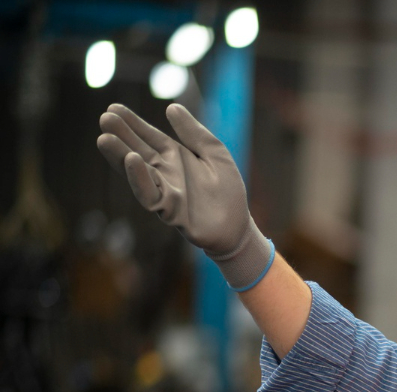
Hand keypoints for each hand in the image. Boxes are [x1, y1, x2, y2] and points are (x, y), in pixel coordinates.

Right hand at [97, 103, 271, 288]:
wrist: (238, 227)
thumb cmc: (227, 191)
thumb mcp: (215, 153)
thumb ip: (194, 132)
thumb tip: (172, 106)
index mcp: (174, 157)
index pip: (149, 136)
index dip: (132, 123)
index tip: (113, 107)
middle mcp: (164, 172)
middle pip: (137, 151)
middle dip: (121, 136)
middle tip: (104, 118)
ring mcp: (164, 191)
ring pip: (137, 173)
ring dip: (120, 156)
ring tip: (105, 139)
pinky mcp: (169, 210)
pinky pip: (150, 194)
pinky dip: (140, 178)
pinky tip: (131, 160)